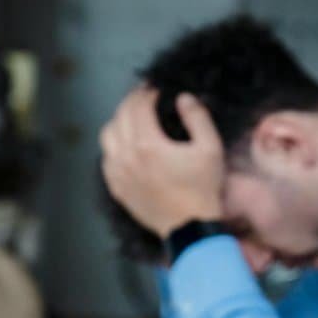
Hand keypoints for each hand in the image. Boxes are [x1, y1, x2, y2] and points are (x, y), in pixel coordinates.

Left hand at [99, 87, 225, 238]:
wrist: (190, 227)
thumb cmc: (203, 189)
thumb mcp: (211, 150)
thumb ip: (198, 119)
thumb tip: (184, 98)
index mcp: (148, 144)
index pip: (138, 107)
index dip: (147, 93)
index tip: (156, 89)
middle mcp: (126, 156)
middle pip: (120, 116)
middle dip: (132, 102)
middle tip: (144, 97)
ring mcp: (118, 173)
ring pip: (107, 135)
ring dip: (119, 120)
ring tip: (133, 118)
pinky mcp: (117, 187)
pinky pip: (106, 158)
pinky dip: (114, 145)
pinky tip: (127, 145)